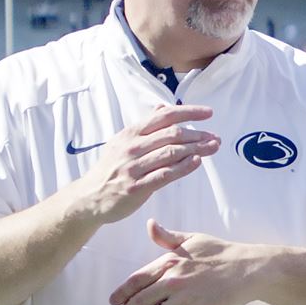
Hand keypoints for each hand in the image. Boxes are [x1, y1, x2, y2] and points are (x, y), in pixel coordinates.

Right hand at [70, 106, 219, 226]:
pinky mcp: (137, 187)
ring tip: (213, 147)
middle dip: (198, 134)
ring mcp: (134, 167)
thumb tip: (162, 108)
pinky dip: (183, 167)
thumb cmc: (111, 168)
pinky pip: (165, 174)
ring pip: (171, 153)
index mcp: (131, 133)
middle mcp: (133, 147)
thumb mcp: (123, 141)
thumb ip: (145, 126)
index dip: (189, 112)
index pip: (165, 116)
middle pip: (172, 134)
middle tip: (215, 137)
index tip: (208, 113)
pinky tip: (197, 162)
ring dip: (196, 149)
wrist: (89, 197)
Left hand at [109, 220, 260, 304]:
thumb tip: (150, 225)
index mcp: (171, 262)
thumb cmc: (220, 252)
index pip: (138, 279)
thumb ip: (168, 236)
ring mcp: (186, 300)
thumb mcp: (193, 238)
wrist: (247, 269)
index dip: (122, 292)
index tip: (113, 301)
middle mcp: (174, 281)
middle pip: (141, 300)